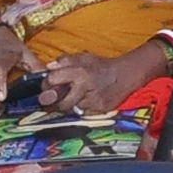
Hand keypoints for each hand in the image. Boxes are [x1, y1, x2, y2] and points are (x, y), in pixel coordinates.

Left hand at [35, 49, 160, 119]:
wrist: (125, 75)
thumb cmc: (101, 66)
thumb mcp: (82, 57)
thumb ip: (63, 61)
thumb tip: (48, 67)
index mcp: (79, 72)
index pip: (53, 80)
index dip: (47, 84)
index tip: (48, 85)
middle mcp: (85, 88)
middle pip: (60, 103)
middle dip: (54, 102)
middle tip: (53, 98)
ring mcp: (93, 102)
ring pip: (71, 110)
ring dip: (67, 106)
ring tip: (71, 97)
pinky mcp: (99, 111)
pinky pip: (82, 114)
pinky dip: (79, 109)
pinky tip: (83, 101)